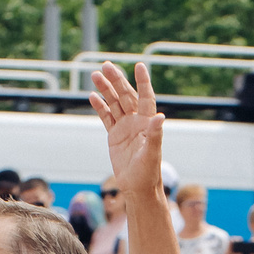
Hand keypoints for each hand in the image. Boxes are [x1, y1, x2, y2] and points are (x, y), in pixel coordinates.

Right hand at [87, 61, 165, 199]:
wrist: (137, 187)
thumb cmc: (148, 172)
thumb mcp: (152, 154)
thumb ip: (155, 134)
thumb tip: (160, 116)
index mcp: (147, 123)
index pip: (146, 97)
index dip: (143, 82)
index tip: (139, 66)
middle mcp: (137, 121)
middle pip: (126, 96)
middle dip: (116, 80)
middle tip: (106, 66)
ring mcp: (125, 127)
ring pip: (114, 103)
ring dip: (106, 89)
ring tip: (95, 75)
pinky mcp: (115, 135)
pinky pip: (106, 117)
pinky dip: (100, 106)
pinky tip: (93, 96)